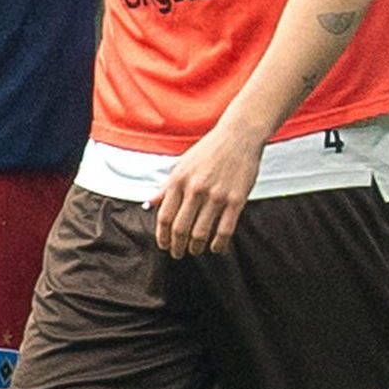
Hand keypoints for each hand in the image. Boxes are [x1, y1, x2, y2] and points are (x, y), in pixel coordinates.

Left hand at [152, 118, 267, 256]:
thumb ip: (166, 187)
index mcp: (179, 180)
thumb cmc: (209, 149)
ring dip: (196, 247)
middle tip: (178, 253)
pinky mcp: (236, 200)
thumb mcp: (182, 165)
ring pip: (200, 233)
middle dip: (177, 246)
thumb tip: (148, 204)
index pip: (164, 217)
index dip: (162, 236)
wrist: (239, 136)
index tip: (164, 245)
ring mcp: (216, 195)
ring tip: (196, 250)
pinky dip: (218, 244)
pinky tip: (216, 247)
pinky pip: (225, 230)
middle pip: (180, 229)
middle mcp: (195, 189)